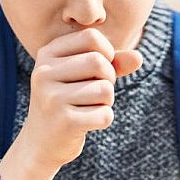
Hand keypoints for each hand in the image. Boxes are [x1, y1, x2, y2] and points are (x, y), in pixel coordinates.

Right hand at [15, 28, 142, 169]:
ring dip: (106, 101)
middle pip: (99, 61)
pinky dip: (104, 119)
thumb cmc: (67, 101)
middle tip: (96, 93)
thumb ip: (112, 63)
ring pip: (105, 89)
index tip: (98, 70)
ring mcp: (52, 98)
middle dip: (108, 78)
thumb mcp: (84, 75)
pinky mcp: (64, 122)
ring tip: (88, 107)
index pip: (91, 37)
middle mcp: (44, 73)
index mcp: (47, 54)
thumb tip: (139, 58)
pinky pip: (105, 114)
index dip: (106, 52)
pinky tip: (86, 123)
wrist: (40, 142)